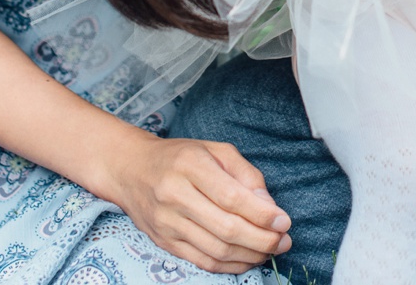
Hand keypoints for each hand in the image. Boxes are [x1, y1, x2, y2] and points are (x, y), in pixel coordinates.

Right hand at [106, 135, 291, 273]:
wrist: (131, 169)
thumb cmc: (180, 157)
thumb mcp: (215, 151)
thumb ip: (246, 174)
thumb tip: (269, 206)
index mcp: (190, 165)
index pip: (232, 197)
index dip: (262, 214)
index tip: (284, 221)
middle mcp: (175, 194)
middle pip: (226, 228)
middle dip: (262, 240)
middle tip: (283, 241)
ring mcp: (167, 221)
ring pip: (216, 249)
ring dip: (250, 255)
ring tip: (270, 250)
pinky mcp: (163, 242)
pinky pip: (202, 261)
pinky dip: (229, 265)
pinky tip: (247, 259)